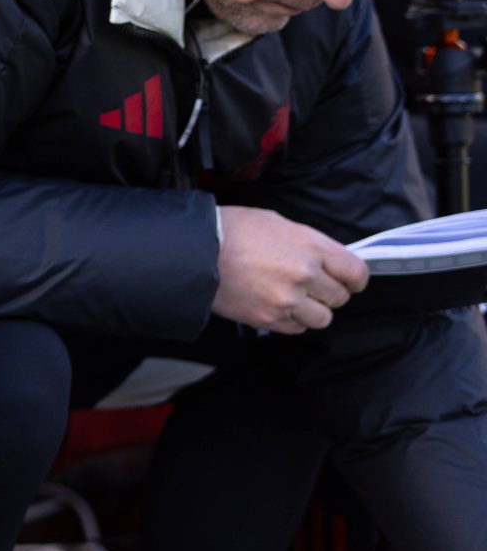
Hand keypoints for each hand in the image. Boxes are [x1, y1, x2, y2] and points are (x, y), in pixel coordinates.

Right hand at [211, 205, 367, 332]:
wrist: (194, 250)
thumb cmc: (231, 230)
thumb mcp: (276, 222)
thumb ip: (308, 243)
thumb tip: (326, 261)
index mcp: (310, 246)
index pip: (356, 272)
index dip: (354, 279)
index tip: (348, 281)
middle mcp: (304, 274)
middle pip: (339, 297)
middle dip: (327, 292)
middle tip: (309, 286)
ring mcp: (288, 299)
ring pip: (322, 318)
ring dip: (311, 310)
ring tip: (291, 298)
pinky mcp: (269, 318)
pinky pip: (297, 328)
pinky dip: (290, 320)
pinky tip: (274, 305)